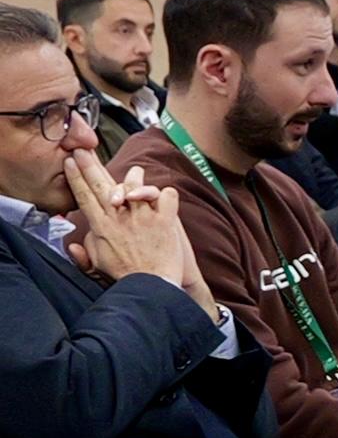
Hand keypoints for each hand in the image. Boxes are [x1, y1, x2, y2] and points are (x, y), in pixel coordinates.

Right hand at [66, 157, 204, 304]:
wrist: (152, 287)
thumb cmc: (126, 276)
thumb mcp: (98, 265)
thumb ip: (85, 252)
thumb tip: (73, 246)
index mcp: (102, 226)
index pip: (85, 196)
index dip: (76, 177)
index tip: (70, 161)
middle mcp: (120, 219)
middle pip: (102, 185)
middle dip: (90, 165)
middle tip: (82, 150)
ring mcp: (143, 218)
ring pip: (136, 186)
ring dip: (135, 177)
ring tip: (134, 171)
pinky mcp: (165, 222)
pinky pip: (167, 197)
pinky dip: (167, 195)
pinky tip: (165, 197)